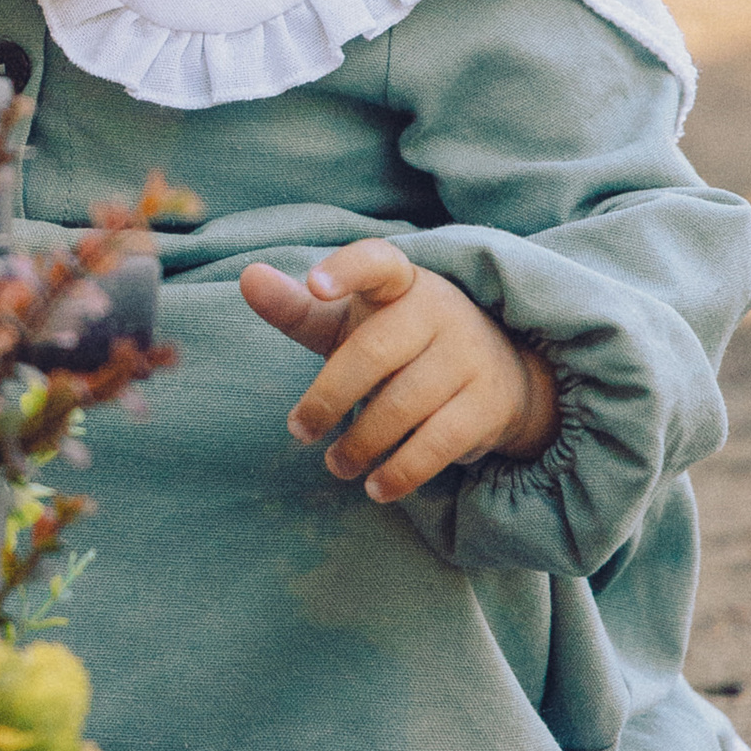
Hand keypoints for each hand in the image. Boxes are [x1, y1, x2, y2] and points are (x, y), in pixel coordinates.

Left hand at [239, 239, 558, 504]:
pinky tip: (375, 488)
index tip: (314, 285)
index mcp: (400, 282)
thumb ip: (299, 307)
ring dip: (360, 444)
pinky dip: (401, 472)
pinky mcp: (487, 404)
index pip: (375, 262)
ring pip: (402, 406)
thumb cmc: (400, 343)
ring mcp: (468, 356)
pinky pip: (438, 444)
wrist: (502, 373)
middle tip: (299, 432)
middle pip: (372, 353)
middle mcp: (439, 309)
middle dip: (328, 398)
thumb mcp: (351, 323)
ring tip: (336, 465)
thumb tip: (248, 277)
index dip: (346, 271)